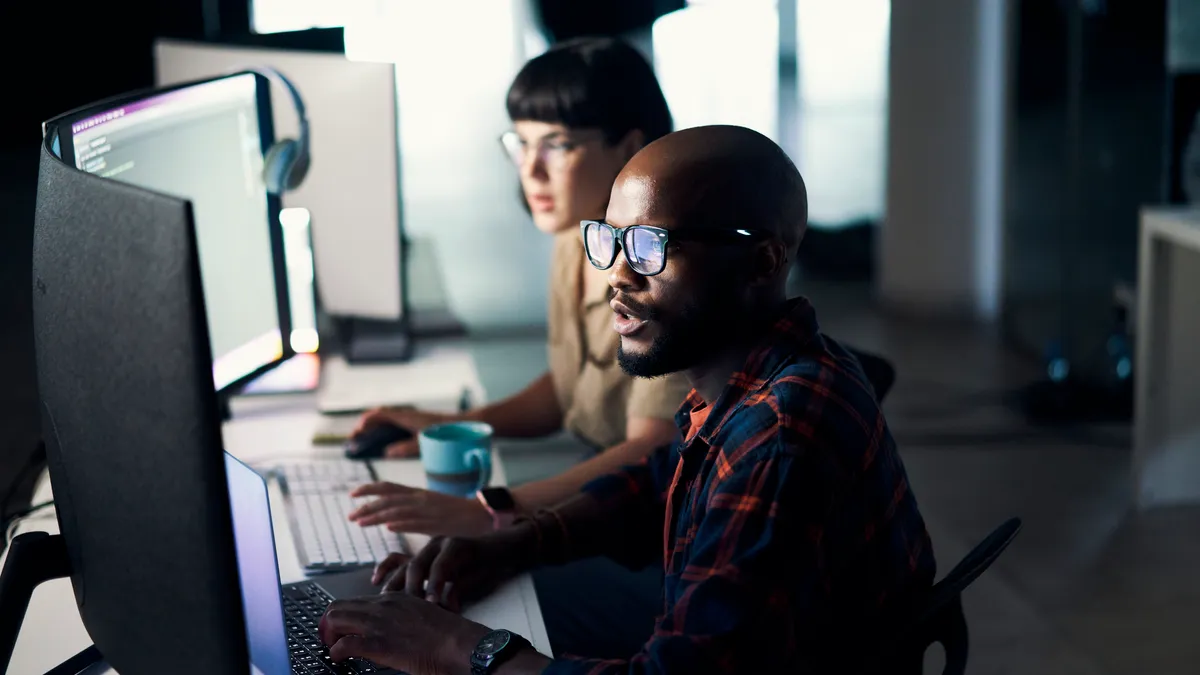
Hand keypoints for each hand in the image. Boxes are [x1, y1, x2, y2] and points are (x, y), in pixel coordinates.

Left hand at [319, 592, 489, 674]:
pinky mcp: (378, 644)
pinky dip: (336, 653)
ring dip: (329, 635)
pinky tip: (341, 659)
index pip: (356, 601)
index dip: (346, 617)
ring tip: (334, 647)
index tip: (344, 630)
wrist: (461, 646)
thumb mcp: (423, 617)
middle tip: (332, 639)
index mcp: (395, 598)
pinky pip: (343, 645)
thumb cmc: (450, 637)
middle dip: (330, 623)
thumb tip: (392, 632)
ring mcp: (380, 624)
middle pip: (339, 605)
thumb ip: (404, 618)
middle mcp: (383, 606)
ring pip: (334, 618)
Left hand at [349, 482, 491, 536]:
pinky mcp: (438, 523)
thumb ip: (412, 510)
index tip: (352, 494)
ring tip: (360, 523)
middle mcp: (420, 499)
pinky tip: (388, 527)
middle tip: (350, 515)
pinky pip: (416, 523)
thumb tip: (391, 520)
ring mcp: (428, 511)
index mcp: (418, 493)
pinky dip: (401, 524)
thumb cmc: (457, 512)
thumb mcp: (431, 506)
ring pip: (397, 511)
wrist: (482, 513)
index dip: (369, 489)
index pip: (388, 487)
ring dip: (376, 516)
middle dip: (366, 506)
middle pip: (388, 499)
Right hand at [354, 407, 455, 457]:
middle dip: (364, 423)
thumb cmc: (443, 433)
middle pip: (378, 414)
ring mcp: (408, 417)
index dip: (366, 422)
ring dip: (372, 424)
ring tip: (362, 437)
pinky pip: (391, 420)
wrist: (459, 424)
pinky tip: (380, 438)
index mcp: (405, 417)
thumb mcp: (423, 442)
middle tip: (354, 437)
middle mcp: (405, 414)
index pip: (379, 414)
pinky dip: (381, 426)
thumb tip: (387, 453)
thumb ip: (405, 448)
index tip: (357, 431)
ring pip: (384, 417)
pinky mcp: (412, 421)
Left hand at [371, 533, 532, 611]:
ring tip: (419, 606)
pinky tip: (443, 601)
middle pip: (408, 566)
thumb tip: (416, 612)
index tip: (374, 587)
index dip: (384, 573)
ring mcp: (446, 544)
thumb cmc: (477, 568)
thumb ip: (434, 592)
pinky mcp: (461, 545)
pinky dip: (442, 585)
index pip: (397, 562)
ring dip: (419, 588)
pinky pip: (446, 566)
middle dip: (400, 588)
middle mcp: (432, 547)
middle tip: (397, 609)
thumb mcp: (452, 582)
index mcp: (426, 555)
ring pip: (422, 564)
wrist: (505, 551)